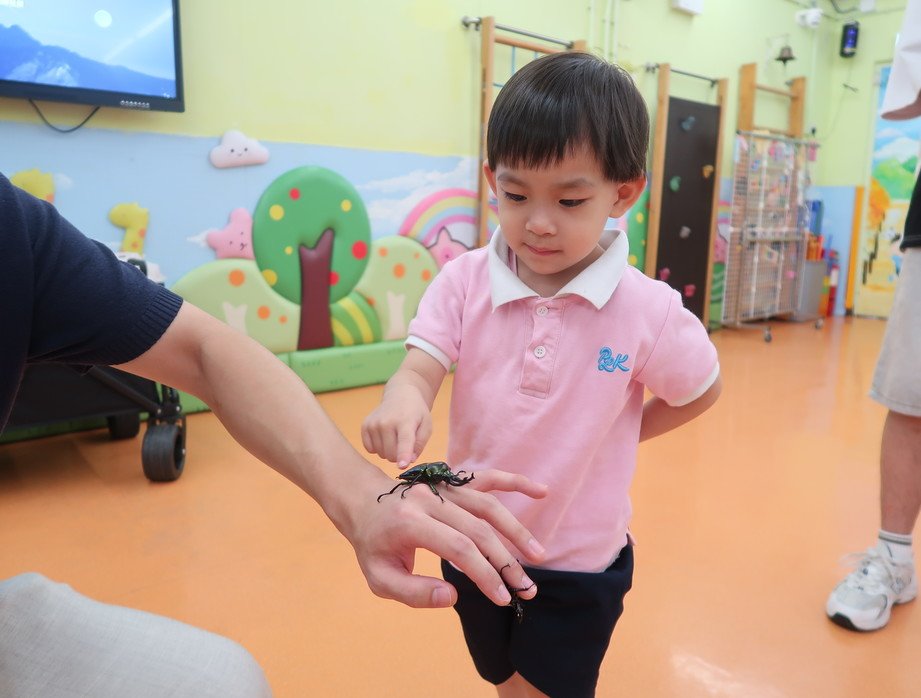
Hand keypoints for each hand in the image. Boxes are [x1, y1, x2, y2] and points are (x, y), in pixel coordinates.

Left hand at [341, 467, 547, 607]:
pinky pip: (488, 479)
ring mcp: (444, 487)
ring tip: (538, 556)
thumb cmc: (373, 545)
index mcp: (410, 522)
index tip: (502, 597)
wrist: (363, 501)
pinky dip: (515, 483)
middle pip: (478, 529)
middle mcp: (430, 499)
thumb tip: (452, 598)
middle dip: (506, 562)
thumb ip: (413, 592)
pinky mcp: (454, 482)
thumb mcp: (379, 578)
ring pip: (488, 506)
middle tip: (527, 589)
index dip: (484, 573)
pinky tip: (541, 492)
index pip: (458, 548)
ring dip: (516, 531)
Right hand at [361, 385, 430, 466]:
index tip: (402, 465)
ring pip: (381, 454)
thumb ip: (420, 444)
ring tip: (395, 436)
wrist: (400, 395)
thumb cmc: (416, 413)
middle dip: (399, 455)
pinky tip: (384, 436)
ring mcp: (374, 424)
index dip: (403, 455)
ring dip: (389, 451)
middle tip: (404, 442)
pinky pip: (370, 449)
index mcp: (406, 421)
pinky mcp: (365, 426)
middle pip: (391, 454)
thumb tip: (408, 461)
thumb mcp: (426, 425)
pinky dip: (378, 447)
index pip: (404, 441)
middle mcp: (387, 422)